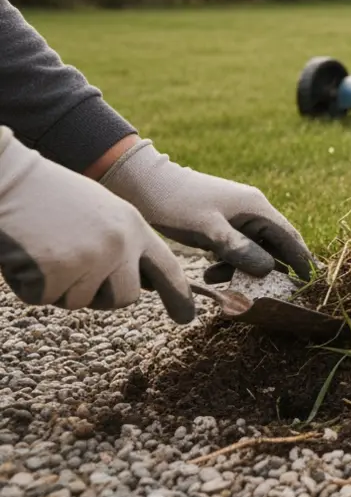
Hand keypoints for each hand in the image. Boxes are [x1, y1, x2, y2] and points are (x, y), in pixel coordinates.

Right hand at [0, 127, 194, 322]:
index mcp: (134, 226)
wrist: (10, 178)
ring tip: (46, 248)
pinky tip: (27, 253)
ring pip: (80, 302)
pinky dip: (30, 284)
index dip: (178, 296)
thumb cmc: (50, 197)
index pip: (167, 268)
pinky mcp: (57, 272)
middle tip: (71, 265)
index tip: (186, 317)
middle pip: (124, 298)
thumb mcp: (101, 213)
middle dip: (99, 294)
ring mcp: (90, 258)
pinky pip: (45, 298)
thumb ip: (124, 244)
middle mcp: (119, 244)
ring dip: (59, 286)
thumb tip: (142, 284)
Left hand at [99, 139, 316, 279]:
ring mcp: (237, 217)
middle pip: (274, 246)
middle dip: (270, 270)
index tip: (312, 282)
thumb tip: (268, 269)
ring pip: (254, 249)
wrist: (144, 184)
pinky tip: (209, 273)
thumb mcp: (208, 229)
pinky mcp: (222, 224)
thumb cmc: (176, 204)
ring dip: (243, 269)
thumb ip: (239, 249)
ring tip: (218, 280)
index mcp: (256, 208)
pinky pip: (236, 248)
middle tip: (266, 294)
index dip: (303, 260)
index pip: (290, 238)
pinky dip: (228, 263)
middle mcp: (252, 211)